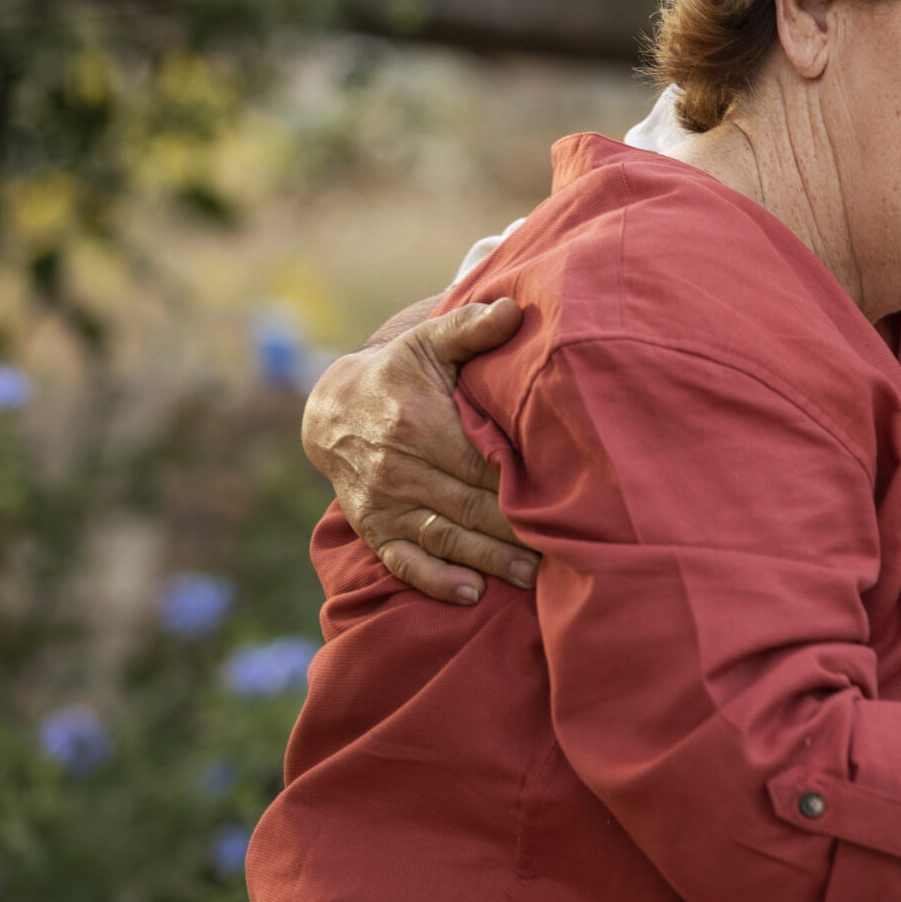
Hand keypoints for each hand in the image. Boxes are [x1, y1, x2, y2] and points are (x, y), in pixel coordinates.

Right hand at [301, 299, 538, 604]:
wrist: (333, 408)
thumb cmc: (399, 371)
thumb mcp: (429, 341)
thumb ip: (470, 327)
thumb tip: (512, 309)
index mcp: (419, 424)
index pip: (481, 460)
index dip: (520, 480)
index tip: (565, 495)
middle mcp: (401, 468)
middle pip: (470, 504)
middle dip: (516, 529)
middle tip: (568, 548)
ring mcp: (386, 502)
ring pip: (445, 537)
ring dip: (489, 560)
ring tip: (534, 577)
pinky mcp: (376, 527)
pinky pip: (404, 560)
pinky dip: (435, 580)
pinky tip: (470, 593)